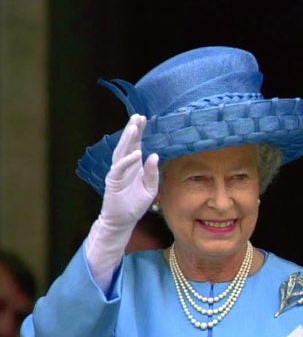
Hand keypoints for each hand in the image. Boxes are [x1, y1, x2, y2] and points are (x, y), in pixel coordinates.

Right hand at [101, 113, 159, 228]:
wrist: (123, 220)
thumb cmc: (136, 204)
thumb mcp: (150, 189)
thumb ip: (152, 173)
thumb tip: (154, 155)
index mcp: (135, 166)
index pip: (136, 145)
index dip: (139, 132)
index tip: (143, 118)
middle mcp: (125, 166)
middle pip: (128, 145)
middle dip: (132, 130)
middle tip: (137, 116)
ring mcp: (118, 172)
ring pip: (121, 152)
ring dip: (127, 140)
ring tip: (134, 128)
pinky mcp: (113, 181)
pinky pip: (120, 168)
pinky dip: (127, 160)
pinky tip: (136, 153)